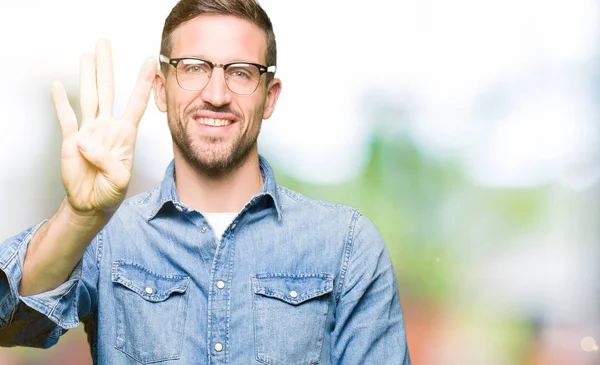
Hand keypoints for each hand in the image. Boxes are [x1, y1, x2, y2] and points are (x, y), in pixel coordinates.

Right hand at [51, 39, 156, 213]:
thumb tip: (86, 142)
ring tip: (86, 55)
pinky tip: (58, 85)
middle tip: (104, 43)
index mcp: (125, 135)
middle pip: (107, 89)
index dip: (143, 83)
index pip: (136, 103)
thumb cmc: (111, 191)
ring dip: (86, 76)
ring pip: (88, 97)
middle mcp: (107, 127)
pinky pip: (66, 117)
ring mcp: (89, 131)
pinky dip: (61, 101)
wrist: (92, 203)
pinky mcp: (71, 140)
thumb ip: (107, 161)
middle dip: (107, 66)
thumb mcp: (119, 180)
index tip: (150, 62)